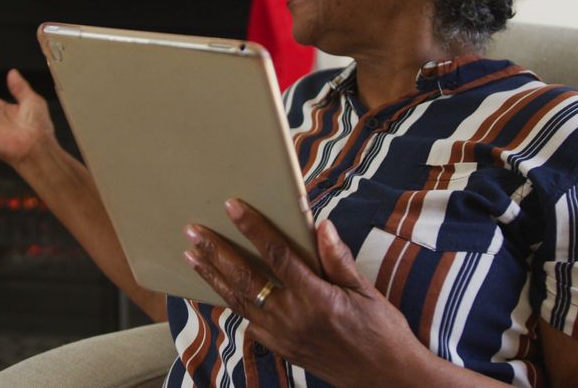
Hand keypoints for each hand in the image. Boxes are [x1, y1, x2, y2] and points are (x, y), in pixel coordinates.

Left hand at [183, 199, 428, 387]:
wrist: (385, 378)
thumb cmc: (381, 332)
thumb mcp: (366, 291)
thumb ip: (338, 259)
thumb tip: (320, 226)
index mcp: (316, 297)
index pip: (277, 254)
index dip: (253, 228)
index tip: (232, 207)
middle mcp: (293, 317)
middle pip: (246, 278)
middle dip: (216, 252)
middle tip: (193, 231)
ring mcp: (283, 336)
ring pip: (239, 301)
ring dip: (214, 276)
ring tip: (192, 256)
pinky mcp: (281, 348)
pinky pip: (249, 321)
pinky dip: (231, 303)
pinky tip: (218, 289)